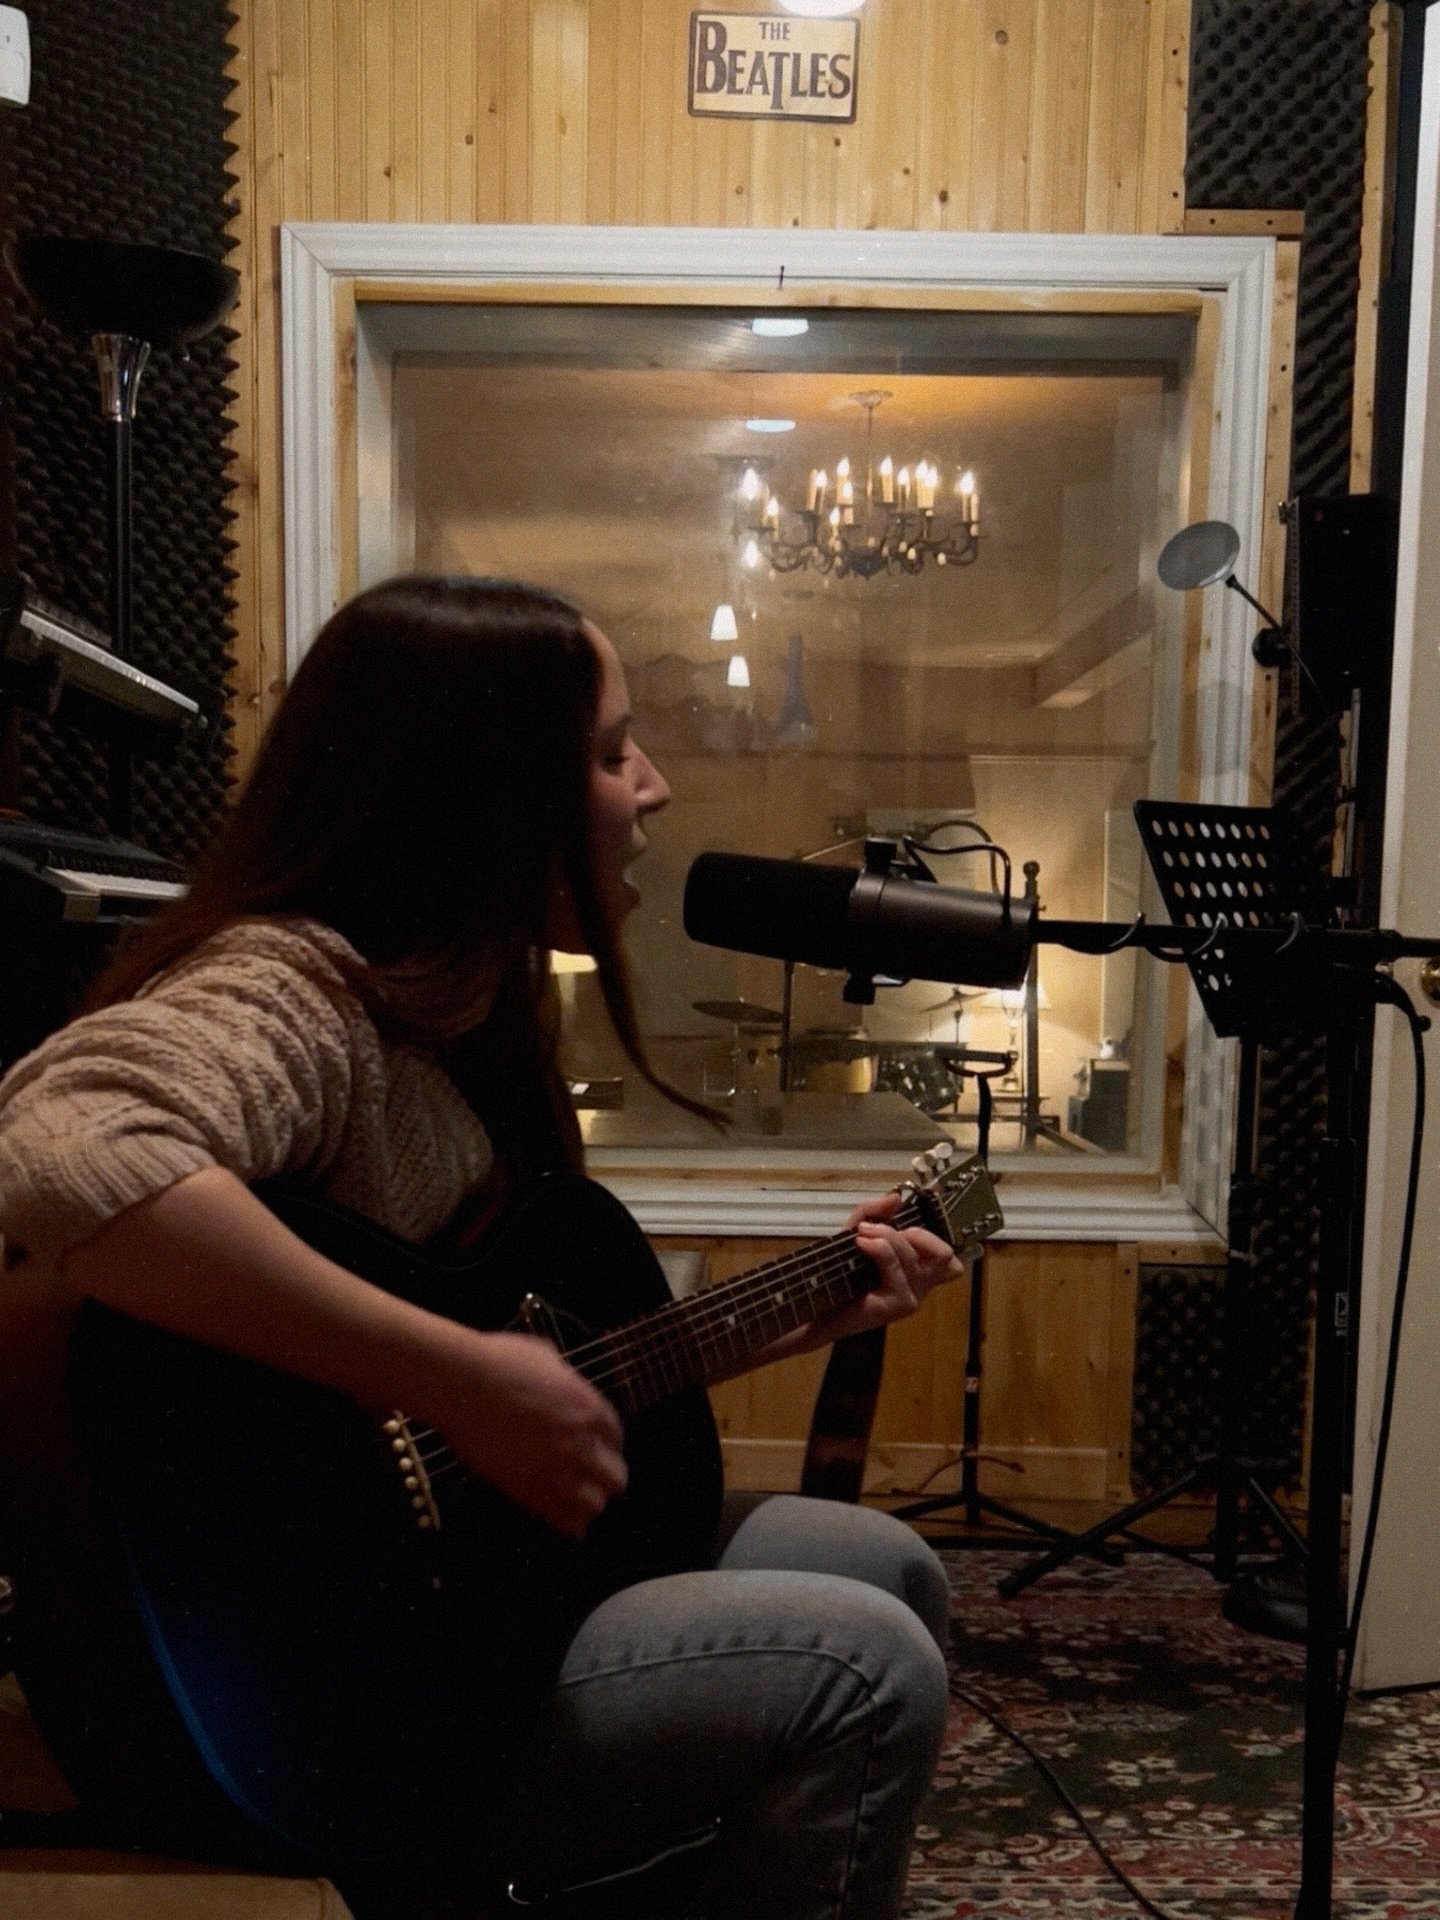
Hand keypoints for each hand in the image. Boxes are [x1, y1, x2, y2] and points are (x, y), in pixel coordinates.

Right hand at [430, 1330, 627, 1539]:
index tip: (597, 1449)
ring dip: (587, 1502)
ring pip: (594, 1505)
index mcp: (589, 1408)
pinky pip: (565, 1522)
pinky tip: (561, 1517)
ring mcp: (557, 1471)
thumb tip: (558, 1378)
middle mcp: (581, 1444)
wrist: (462, 1385)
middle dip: (604, 1478)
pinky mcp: (529, 1492)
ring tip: (573, 1498)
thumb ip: (562, 1376)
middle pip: (615, 1478)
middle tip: (589, 1477)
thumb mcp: (544, 1355)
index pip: (616, 1438)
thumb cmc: (498, 1362)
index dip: (606, 1445)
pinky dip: (567, 1523)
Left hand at [806, 1187, 965, 1347]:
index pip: (950, 1259)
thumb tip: (895, 1198)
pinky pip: (894, 1263)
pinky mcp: (896, 1304)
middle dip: (916, 1233)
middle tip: (884, 1230)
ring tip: (862, 1233)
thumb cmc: (841, 1272)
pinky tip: (860, 1243)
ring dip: (887, 1235)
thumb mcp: (858, 1232)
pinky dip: (878, 1246)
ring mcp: (911, 1297)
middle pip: (943, 1254)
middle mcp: (921, 1286)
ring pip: (913, 1254)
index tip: (907, 1226)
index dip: (935, 1238)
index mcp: (919, 1271)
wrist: (819, 1306)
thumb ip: (875, 1212)